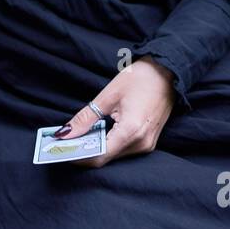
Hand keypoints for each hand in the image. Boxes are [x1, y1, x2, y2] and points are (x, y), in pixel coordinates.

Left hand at [54, 57, 177, 166]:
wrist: (169, 70)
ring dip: (96, 148)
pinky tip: (96, 135)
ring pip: (114, 155)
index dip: (77, 156)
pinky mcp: (149, 141)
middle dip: (84, 152)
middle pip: (106, 158)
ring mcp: (147, 144)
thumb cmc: (140, 78)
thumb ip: (85, 118)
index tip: (60, 150)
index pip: (99, 156)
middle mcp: (141, 144)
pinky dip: (108, 144)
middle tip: (65, 142)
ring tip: (78, 137)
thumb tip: (64, 134)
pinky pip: (124, 149)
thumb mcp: (107, 96)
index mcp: (131, 131)